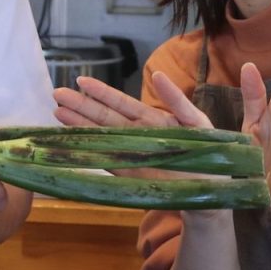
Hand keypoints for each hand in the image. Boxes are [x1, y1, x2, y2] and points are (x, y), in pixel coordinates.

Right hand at [55, 73, 217, 184]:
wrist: (214, 193)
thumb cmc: (211, 154)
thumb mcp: (197, 123)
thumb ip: (177, 101)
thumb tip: (157, 76)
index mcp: (153, 119)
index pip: (122, 102)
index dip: (101, 92)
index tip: (81, 81)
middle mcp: (138, 134)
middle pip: (105, 117)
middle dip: (81, 105)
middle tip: (56, 93)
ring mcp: (132, 154)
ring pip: (101, 136)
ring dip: (79, 125)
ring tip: (56, 112)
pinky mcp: (132, 175)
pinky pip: (107, 161)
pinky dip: (90, 153)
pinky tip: (72, 144)